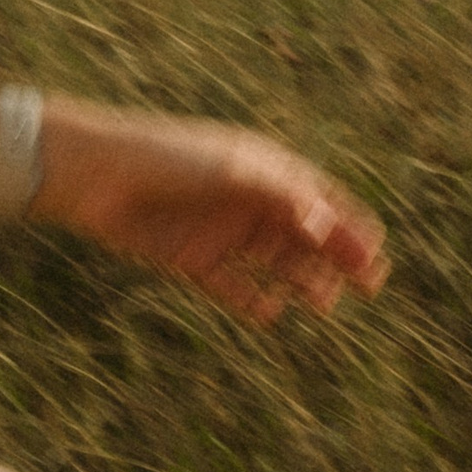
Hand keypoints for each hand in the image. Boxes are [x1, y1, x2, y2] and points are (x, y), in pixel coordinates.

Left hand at [34, 104, 387, 324]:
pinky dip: (251, 300)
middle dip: (337, 257)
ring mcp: (220, 231)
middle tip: (369, 285)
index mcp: (261, 167)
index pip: (318, 197)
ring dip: (302, 280)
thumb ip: (281, 195)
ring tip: (323, 303)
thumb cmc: (166, 158)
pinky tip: (269, 313)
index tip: (378, 251)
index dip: (349, 222)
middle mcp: (246, 200)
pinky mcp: (191, 258)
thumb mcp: (231, 170)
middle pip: (304, 233)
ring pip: (274, 262)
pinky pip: (231, 286)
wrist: (93, 174)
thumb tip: (326, 226)